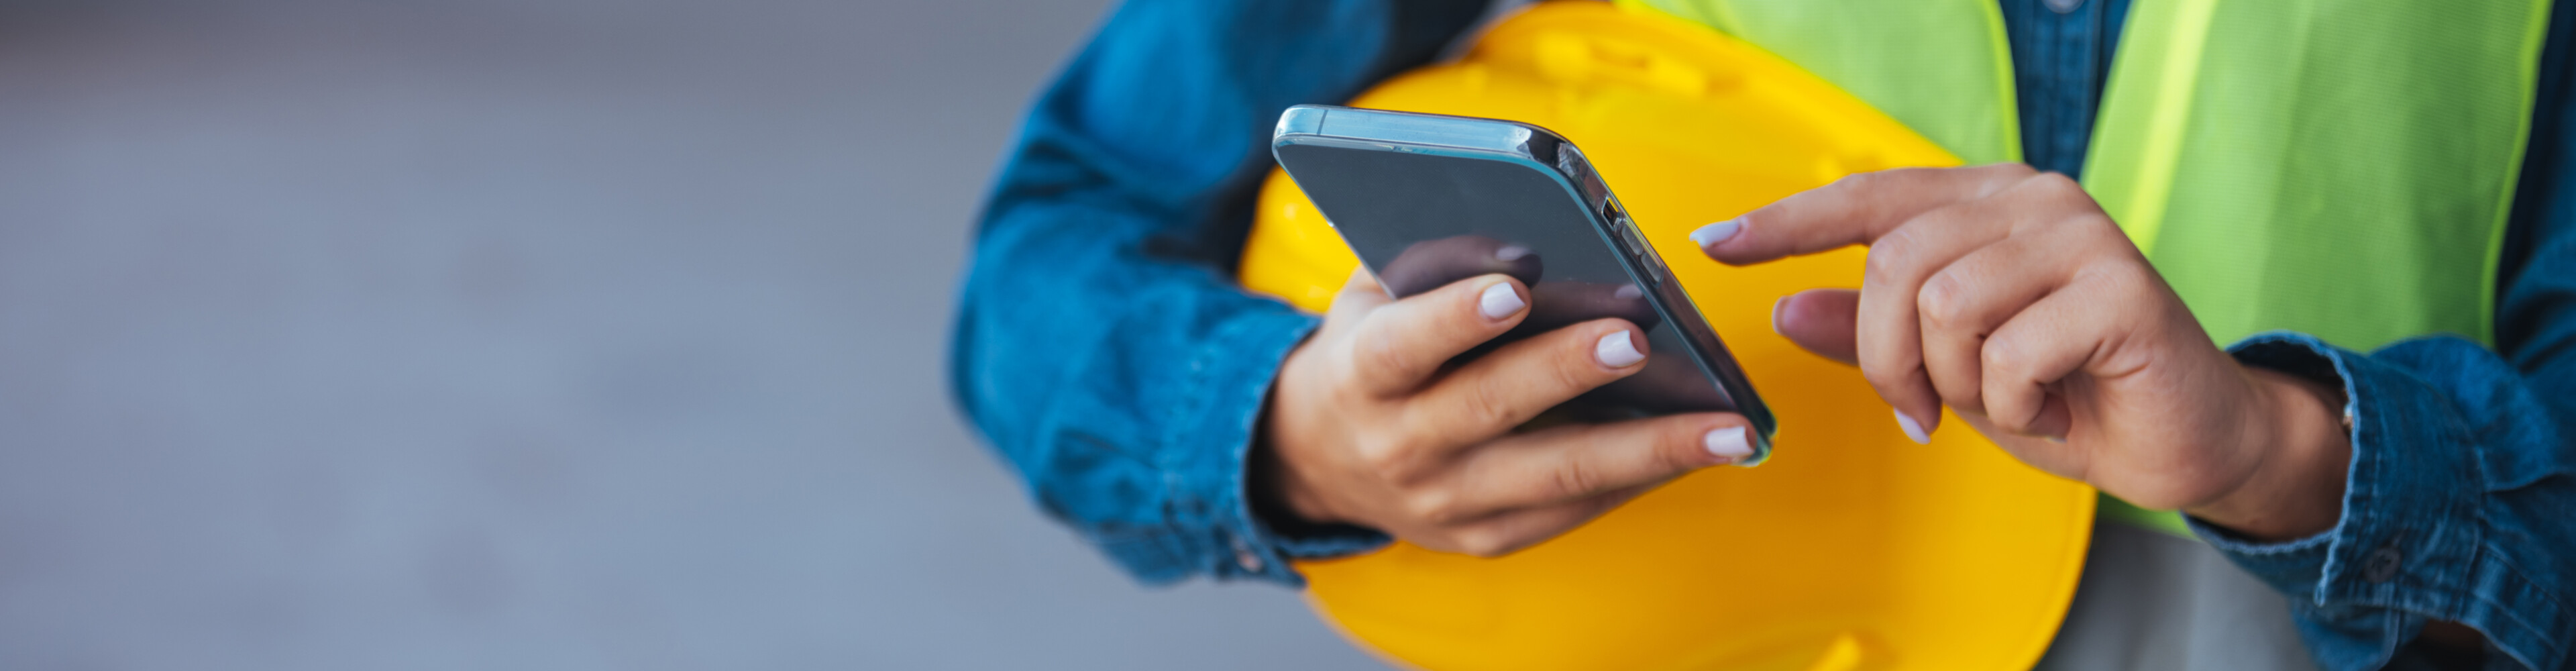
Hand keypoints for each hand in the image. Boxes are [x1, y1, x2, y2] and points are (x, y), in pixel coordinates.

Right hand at [1256, 268, 1754, 555]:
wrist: (1318, 460)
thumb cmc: (1369, 349)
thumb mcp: (1369, 297)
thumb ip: (1428, 262)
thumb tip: (1529, 224)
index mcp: (1362, 374)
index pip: (1405, 344)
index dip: (1455, 317)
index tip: (1514, 287)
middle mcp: (1401, 446)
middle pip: (1490, 408)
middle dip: (1567, 372)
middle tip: (1637, 339)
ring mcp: (1446, 502)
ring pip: (1556, 474)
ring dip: (1650, 449)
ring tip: (1732, 429)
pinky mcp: (1488, 537)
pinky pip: (1576, 507)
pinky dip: (1644, 476)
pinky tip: (1705, 447)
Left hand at [1694, 164, 2349, 539]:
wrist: (2184, 442)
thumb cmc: (2065, 395)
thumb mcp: (1948, 369)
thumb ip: (1872, 333)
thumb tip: (1785, 308)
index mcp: (1985, 203)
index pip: (1868, 197)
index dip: (1787, 223)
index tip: (1715, 246)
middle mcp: (2032, 200)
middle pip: (1895, 262)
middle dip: (1887, 357)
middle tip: (1921, 412)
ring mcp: (2080, 236)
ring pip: (1945, 306)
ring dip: (1958, 383)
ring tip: (2005, 402)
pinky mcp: (2120, 287)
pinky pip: (2009, 349)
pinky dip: (2015, 403)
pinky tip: (2054, 408)